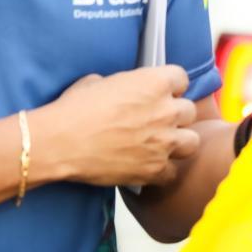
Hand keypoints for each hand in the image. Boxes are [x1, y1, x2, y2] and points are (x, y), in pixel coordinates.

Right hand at [33, 66, 199, 187]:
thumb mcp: (97, 82)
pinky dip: (163, 172)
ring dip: (179, 143)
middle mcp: (165, 110)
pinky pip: (172, 173)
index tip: (162, 93)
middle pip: (189, 111)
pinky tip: (148, 168)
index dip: (171, 87)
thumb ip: (122, 85)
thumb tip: (120, 91)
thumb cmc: (74, 109)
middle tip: (158, 122)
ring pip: (192, 142)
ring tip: (161, 146)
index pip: (181, 78)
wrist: (60, 142)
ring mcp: (163, 141)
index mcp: (154, 82)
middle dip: (176, 116)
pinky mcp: (154, 169)